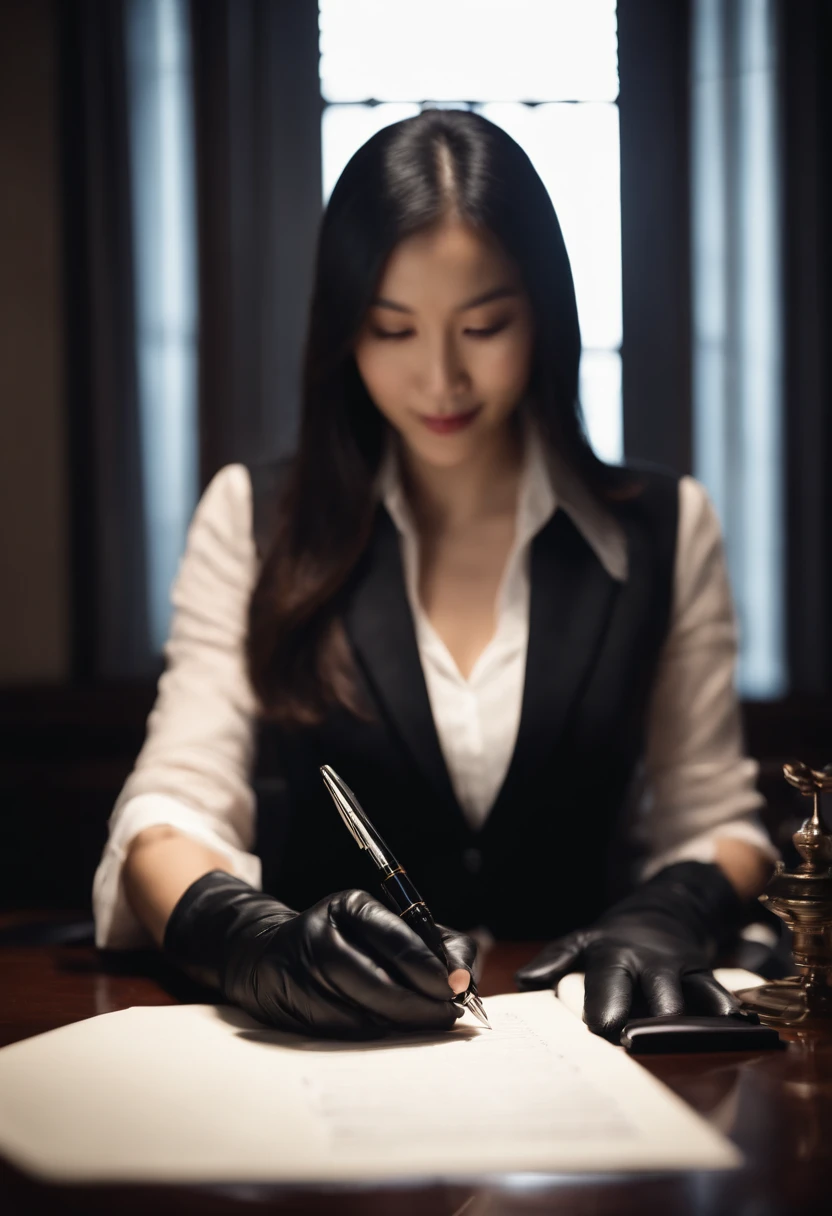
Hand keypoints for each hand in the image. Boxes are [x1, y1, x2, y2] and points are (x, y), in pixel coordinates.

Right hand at [164, 872, 476, 1037]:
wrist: (270, 954)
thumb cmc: (347, 944)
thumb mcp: (384, 929)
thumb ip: (430, 946)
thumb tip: (464, 979)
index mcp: (351, 906)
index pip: (395, 937)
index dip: (428, 965)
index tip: (456, 987)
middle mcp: (321, 932)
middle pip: (375, 978)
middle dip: (418, 1003)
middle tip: (448, 1016)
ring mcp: (300, 969)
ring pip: (358, 1009)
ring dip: (397, 1023)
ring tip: (425, 1025)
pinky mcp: (287, 1001)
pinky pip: (338, 1028)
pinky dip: (368, 1034)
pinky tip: (388, 1032)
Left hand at [515, 862, 743, 1041]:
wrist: (663, 912)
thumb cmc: (613, 940)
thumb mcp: (579, 942)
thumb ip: (553, 961)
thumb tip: (524, 981)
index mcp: (614, 954)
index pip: (610, 983)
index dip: (607, 1009)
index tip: (605, 1031)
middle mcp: (652, 962)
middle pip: (659, 996)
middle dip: (657, 1024)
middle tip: (650, 1050)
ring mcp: (684, 970)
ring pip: (696, 999)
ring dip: (696, 1027)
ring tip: (695, 1052)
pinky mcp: (708, 977)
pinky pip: (723, 998)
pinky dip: (729, 1018)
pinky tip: (740, 1040)